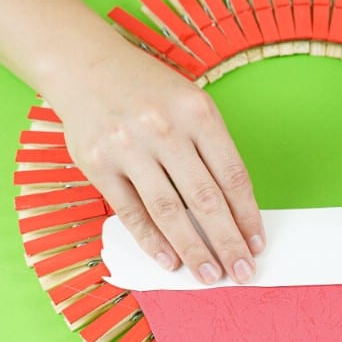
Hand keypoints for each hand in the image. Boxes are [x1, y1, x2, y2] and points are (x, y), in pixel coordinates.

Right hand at [48, 37, 264, 284]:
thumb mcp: (189, 103)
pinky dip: (152, 241)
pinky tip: (170, 261)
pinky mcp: (99, 165)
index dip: (248, 216)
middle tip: (242, 271)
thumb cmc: (147, 90)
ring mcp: (129, 148)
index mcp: (197, 112)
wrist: (84, 65)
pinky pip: (131, 212)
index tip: (257, 243)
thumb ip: (210, 148)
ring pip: (169, 212)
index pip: (232, 176)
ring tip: (209, 275)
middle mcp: (164, 129)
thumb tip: (233, 210)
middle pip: (206, 199)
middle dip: (228, 242)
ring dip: (193, 250)